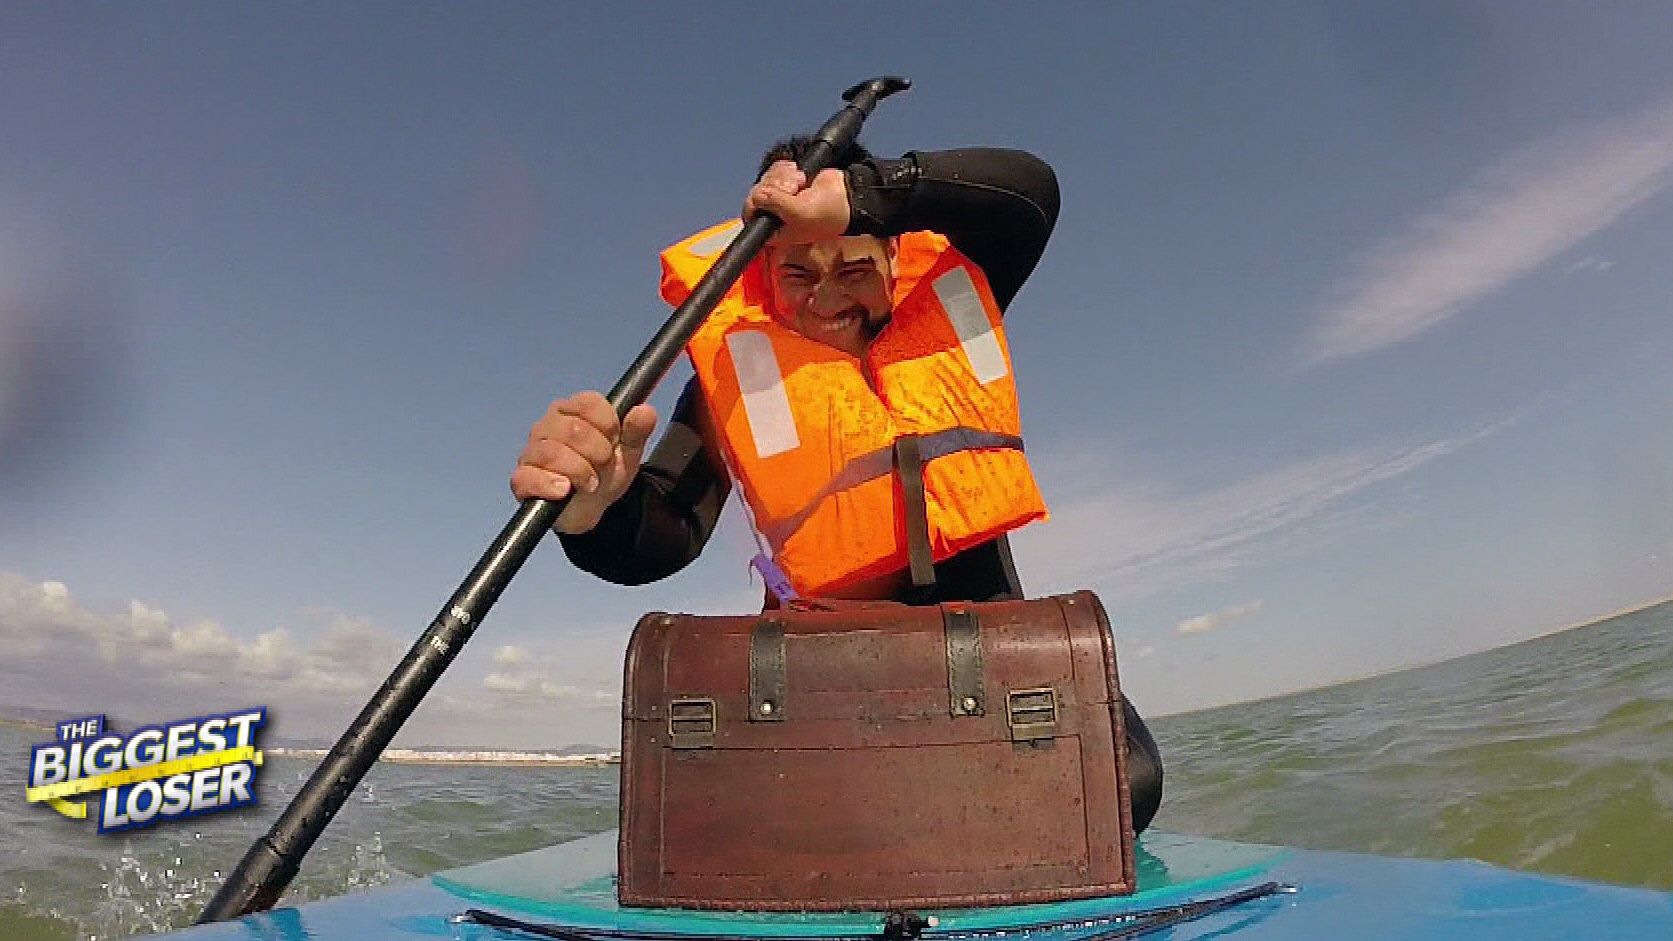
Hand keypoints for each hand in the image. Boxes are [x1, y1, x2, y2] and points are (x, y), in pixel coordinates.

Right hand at [511, 391, 657, 533]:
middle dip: (598, 452)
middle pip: (573, 430)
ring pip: (552, 453)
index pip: (588, 402)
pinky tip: (564, 490)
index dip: (608, 424)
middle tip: (603, 465)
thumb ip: (637, 431)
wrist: (595, 507)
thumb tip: (645, 410)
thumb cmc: (606, 471)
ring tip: (590, 483)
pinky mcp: (523, 477)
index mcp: (573, 410)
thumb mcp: (628, 452)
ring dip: (579, 471)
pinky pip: (528, 476)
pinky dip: (549, 484)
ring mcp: (533, 451)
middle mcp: (549, 425)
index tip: (615, 440)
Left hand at [743, 160, 849, 244]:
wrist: (847, 197)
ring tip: (801, 183)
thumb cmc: (826, 214)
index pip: (750, 215)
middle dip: (775, 186)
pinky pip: (774, 170)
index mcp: (774, 231)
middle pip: (756, 194)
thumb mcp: (799, 213)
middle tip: (794, 189)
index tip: (769, 194)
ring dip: (783, 177)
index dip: (756, 202)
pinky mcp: (785, 182)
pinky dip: (785, 169)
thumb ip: (776, 204)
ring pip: (765, 180)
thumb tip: (757, 195)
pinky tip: (800, 175)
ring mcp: (778, 198)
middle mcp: (773, 216)